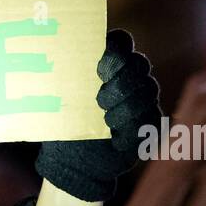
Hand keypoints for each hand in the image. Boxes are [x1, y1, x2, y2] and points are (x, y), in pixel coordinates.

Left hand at [34, 29, 161, 201]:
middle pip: (139, 64)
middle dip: (120, 82)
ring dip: (124, 107)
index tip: (99, 67)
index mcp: (109, 66)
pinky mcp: (152, 123)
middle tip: (99, 100)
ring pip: (148, 90)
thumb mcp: (61, 100)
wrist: (76, 162)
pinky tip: (117, 138)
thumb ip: (65, 75)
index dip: (116, 49)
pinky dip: (133, 129)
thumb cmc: (67, 125)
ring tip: (105, 122)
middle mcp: (130, 78)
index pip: (121, 42)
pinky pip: (152, 117)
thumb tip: (53, 48)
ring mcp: (145, 99)